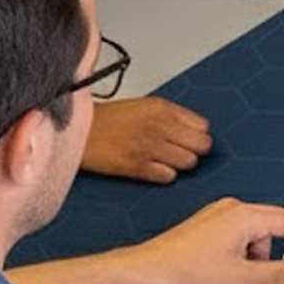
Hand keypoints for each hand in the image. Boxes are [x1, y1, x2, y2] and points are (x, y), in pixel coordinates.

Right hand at [80, 96, 212, 184]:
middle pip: (202, 145)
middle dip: (195, 150)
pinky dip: (164, 175)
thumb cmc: (110, 119)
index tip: (187, 138)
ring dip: (180, 164)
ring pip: (189, 162)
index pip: (203, 126)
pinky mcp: (137, 166)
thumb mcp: (144, 106)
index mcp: (162, 108)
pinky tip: (153, 168)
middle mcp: (159, 126)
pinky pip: (169, 176)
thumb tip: (196, 131)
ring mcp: (150, 146)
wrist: (80, 131)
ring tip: (165, 160)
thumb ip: (170, 116)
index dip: (197, 135)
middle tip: (181, 152)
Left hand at [129, 198, 283, 283]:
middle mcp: (232, 209)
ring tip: (238, 280)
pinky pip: (235, 236)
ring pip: (252, 234)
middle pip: (271, 227)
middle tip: (274, 278)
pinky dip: (240, 254)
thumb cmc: (190, 270)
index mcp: (244, 216)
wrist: (150, 270)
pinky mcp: (207, 225)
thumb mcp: (241, 278)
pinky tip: (226, 274)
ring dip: (255, 257)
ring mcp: (217, 215)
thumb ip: (276, 276)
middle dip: (276, 254)